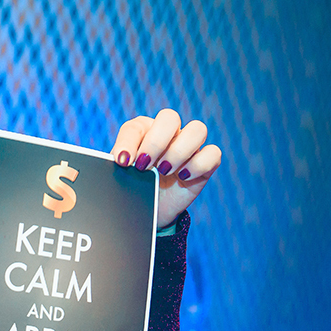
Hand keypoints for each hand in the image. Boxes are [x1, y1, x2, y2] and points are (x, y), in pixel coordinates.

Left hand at [110, 109, 221, 228]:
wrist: (152, 212)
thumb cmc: (135, 189)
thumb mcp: (122, 178)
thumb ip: (119, 168)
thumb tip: (118, 164)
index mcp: (143, 131)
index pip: (136, 126)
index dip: (128, 142)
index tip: (121, 161)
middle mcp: (169, 133)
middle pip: (170, 117)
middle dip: (155, 142)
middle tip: (144, 166)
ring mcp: (190, 146)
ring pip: (197, 129)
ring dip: (179, 151)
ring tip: (164, 171)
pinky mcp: (205, 163)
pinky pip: (213, 153)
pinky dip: (198, 164)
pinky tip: (182, 177)